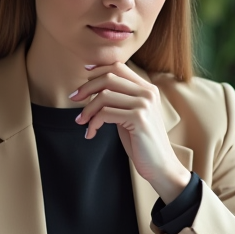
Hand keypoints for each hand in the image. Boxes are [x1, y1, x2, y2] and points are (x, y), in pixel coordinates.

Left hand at [70, 62, 191, 201]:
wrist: (160, 166)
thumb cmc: (142, 142)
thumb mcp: (131, 115)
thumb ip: (119, 100)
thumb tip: (94, 89)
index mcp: (147, 89)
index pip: (118, 67)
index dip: (98, 69)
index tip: (83, 75)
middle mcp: (147, 93)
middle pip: (108, 77)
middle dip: (86, 88)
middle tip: (74, 99)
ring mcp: (144, 105)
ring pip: (104, 96)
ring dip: (87, 110)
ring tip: (82, 121)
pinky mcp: (138, 119)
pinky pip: (105, 114)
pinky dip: (93, 123)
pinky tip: (91, 133)